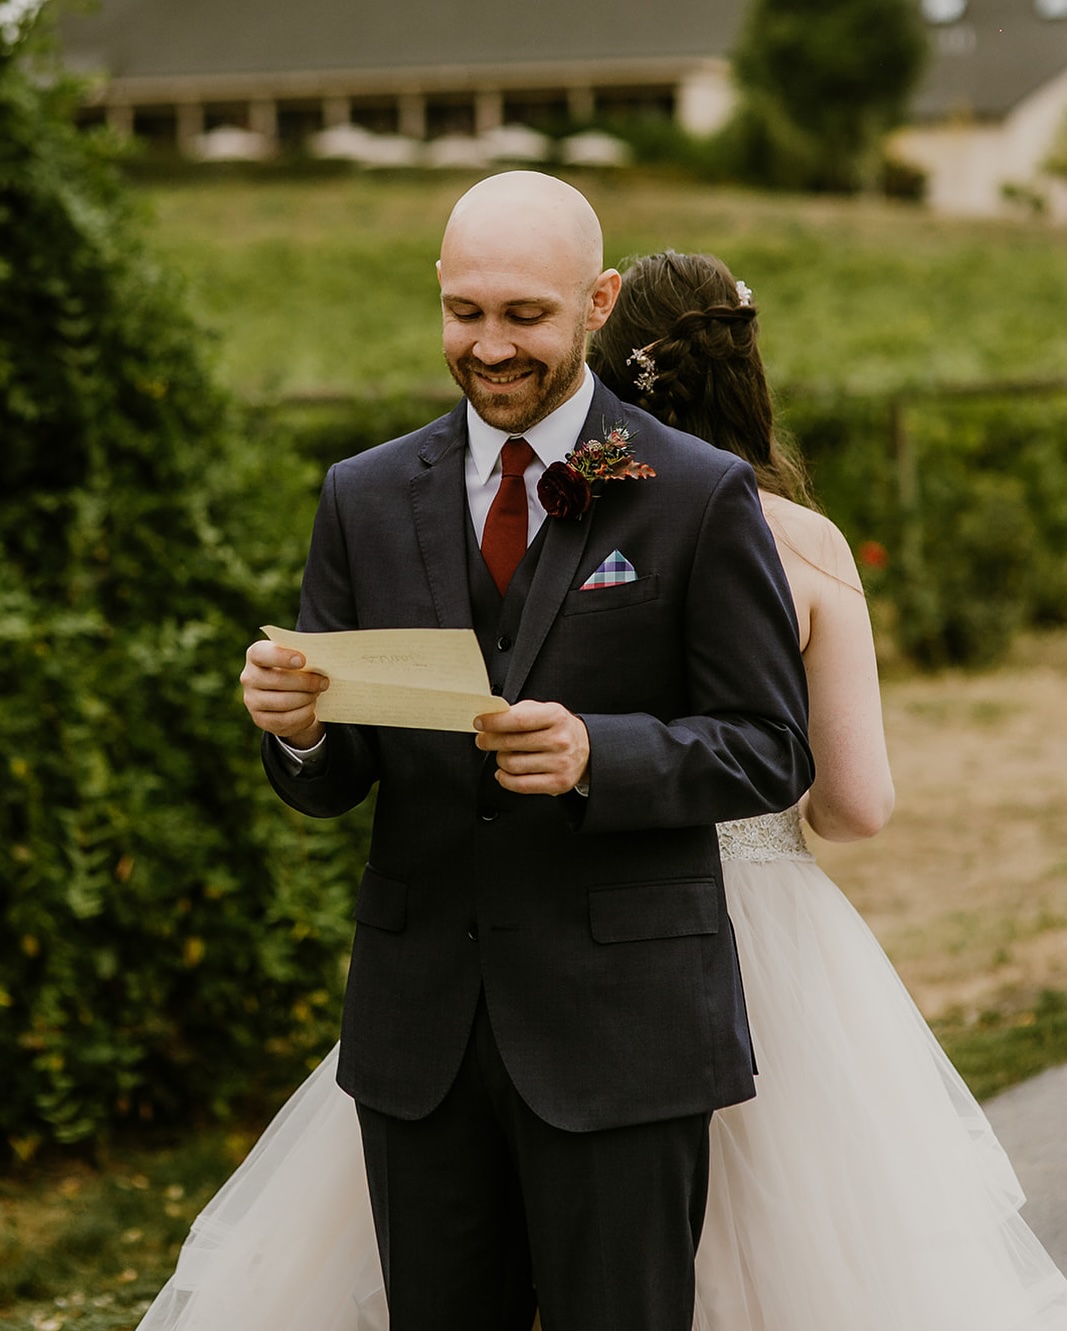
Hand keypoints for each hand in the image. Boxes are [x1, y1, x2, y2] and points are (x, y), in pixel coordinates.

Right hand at [240, 640, 328, 748]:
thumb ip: (303, 656)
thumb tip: (323, 662)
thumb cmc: (294, 669)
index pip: (262, 654)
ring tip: (317, 694)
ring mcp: (252, 700)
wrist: (286, 694)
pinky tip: (311, 708)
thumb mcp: (296, 658)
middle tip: (323, 682)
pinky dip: (303, 714)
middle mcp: (249, 678)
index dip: (282, 657)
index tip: (303, 660)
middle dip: (305, 682)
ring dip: (306, 698)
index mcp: (255, 655)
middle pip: (277, 681)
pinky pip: (285, 719)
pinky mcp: (260, 719)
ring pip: (283, 702)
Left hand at [473, 700, 589, 795]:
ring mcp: (560, 763)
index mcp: (556, 717)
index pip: (518, 720)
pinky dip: (504, 779)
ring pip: (512, 764)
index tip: (479, 723)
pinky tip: (503, 772)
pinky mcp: (558, 783)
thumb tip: (490, 718)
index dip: (494, 722)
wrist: (587, 749)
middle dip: (489, 741)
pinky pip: (520, 784)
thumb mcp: (544, 711)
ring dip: (500, 759)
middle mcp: (560, 740)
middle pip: (511, 744)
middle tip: (483, 740)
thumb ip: (518, 712)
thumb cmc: (557, 728)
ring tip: (503, 754)